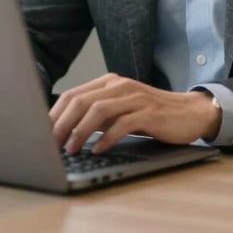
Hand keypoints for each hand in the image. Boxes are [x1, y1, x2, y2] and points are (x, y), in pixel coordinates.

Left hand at [49, 73, 221, 153]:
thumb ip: (97, 114)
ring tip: (71, 149)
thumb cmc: (151, 114)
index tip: (42, 133)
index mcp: (109, 82)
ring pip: (98, 110)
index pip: (73, 94)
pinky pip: (122, 124)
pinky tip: (97, 150)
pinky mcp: (149, 113)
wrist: (189, 112)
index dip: (55, 114)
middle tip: (50, 144)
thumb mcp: (120, 109)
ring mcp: (134, 98)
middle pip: (81, 101)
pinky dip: (106, 139)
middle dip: (62, 124)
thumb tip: (64, 131)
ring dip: (80, 131)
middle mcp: (119, 86)